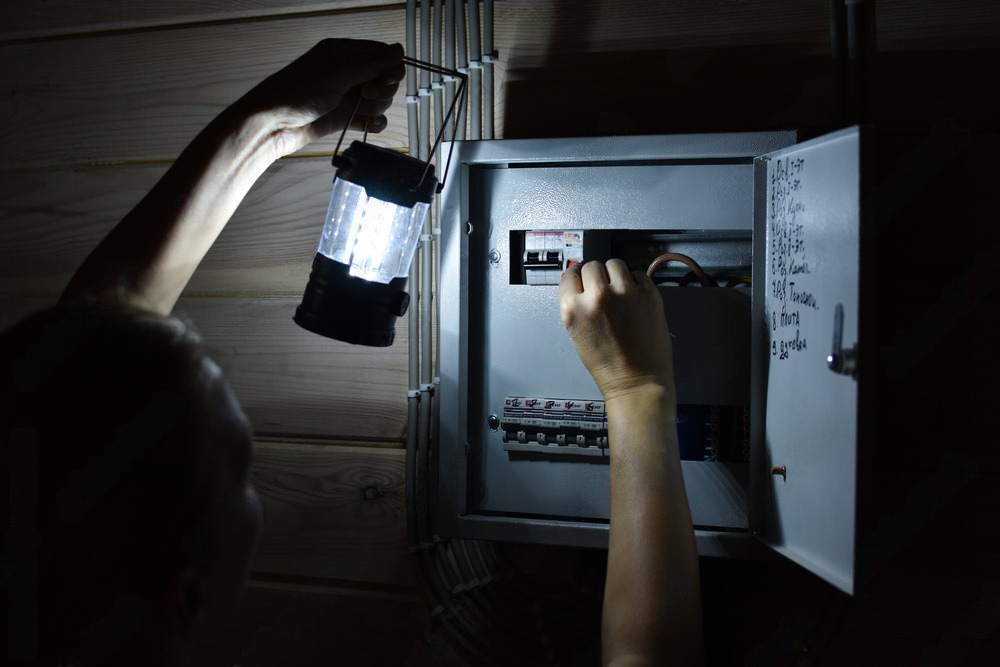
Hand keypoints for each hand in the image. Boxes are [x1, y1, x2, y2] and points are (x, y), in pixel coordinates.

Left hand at [232, 39, 404, 157]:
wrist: (273, 125)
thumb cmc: (299, 91)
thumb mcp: (337, 72)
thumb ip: (372, 63)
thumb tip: (400, 50)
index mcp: (345, 53)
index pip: (382, 55)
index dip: (390, 68)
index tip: (385, 79)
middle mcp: (348, 72)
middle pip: (384, 79)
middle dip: (383, 89)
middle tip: (366, 96)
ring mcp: (347, 96)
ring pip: (380, 101)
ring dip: (377, 107)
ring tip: (361, 111)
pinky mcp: (345, 118)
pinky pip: (371, 119)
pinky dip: (374, 123)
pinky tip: (369, 125)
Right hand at [559, 260, 675, 402]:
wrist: (636, 381)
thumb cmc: (608, 365)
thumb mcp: (576, 334)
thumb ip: (576, 306)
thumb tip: (580, 284)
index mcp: (573, 308)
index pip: (570, 274)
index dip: (577, 276)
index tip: (583, 278)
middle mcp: (597, 296)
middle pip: (592, 265)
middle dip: (597, 275)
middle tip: (604, 287)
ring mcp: (624, 293)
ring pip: (615, 263)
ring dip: (616, 274)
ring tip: (621, 290)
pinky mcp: (648, 294)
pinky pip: (638, 273)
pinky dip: (637, 282)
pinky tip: (636, 298)